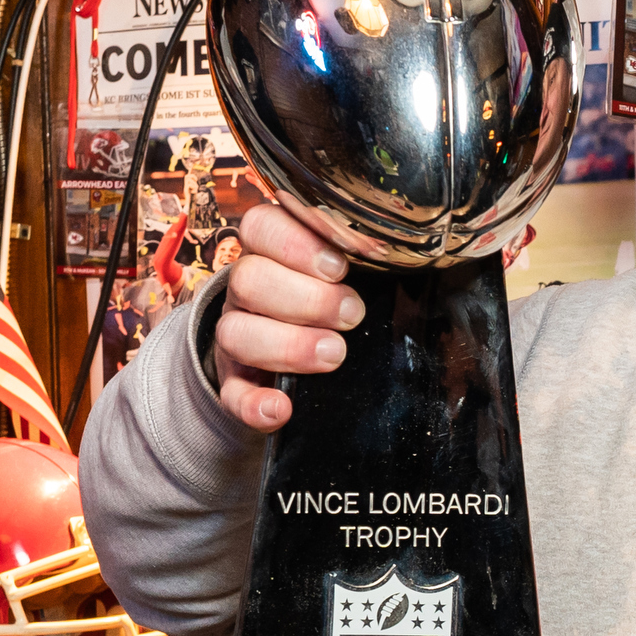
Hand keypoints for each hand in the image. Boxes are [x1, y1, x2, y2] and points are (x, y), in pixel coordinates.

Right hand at [211, 201, 364, 431]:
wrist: (294, 359)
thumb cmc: (330, 303)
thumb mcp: (344, 275)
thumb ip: (359, 262)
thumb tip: (405, 262)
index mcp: (269, 252)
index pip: (260, 226)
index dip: (294, 243)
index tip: (339, 267)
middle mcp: (246, 291)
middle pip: (248, 278)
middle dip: (306, 298)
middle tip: (352, 315)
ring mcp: (236, 336)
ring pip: (234, 332)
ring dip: (286, 345)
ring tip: (334, 354)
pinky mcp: (234, 383)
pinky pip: (230, 394)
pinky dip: (253, 404)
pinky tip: (281, 409)